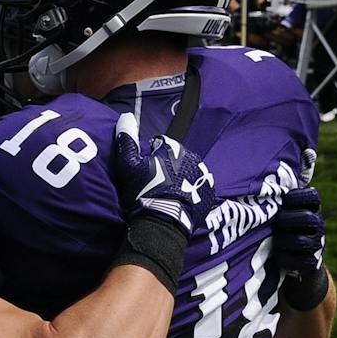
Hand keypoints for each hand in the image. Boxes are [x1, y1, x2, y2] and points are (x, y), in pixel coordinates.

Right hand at [112, 113, 216, 236]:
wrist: (163, 222)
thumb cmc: (144, 191)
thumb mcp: (128, 165)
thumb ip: (127, 139)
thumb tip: (126, 115)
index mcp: (175, 148)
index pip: (160, 145)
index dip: (149, 157)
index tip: (144, 171)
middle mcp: (193, 158)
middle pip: (175, 158)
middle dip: (166, 167)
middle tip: (154, 184)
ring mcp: (203, 177)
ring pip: (187, 172)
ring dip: (179, 179)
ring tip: (166, 194)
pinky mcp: (209, 194)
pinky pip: (198, 187)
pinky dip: (189, 191)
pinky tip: (177, 200)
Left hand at [273, 150, 327, 309]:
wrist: (292, 264)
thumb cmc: (274, 228)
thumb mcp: (272, 209)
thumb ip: (266, 193)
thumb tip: (235, 166)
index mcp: (309, 207)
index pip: (312, 195)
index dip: (296, 197)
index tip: (282, 199)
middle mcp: (317, 224)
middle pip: (308, 218)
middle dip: (287, 220)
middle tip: (276, 223)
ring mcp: (317, 245)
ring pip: (302, 241)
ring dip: (284, 241)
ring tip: (274, 240)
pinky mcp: (312, 264)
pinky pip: (300, 261)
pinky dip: (285, 259)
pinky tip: (277, 257)